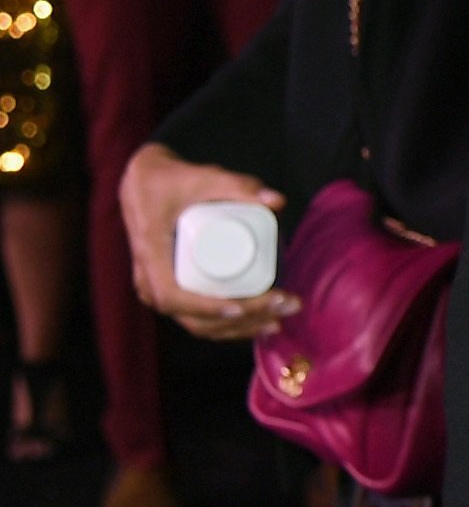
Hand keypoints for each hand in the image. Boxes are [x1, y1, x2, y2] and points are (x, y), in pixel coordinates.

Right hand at [120, 143, 298, 341]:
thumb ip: (240, 186)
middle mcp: (150, 282)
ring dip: (240, 328)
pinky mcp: (174, 289)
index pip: (174, 296)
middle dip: (242, 320)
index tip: (242, 306)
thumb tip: (278, 202)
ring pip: (199, 324)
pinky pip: (198, 317)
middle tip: (284, 305)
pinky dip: (228, 327)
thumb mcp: (204, 178)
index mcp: (151, 257)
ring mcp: (160, 289)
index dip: (206, 307)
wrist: (145, 184)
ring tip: (282, 317)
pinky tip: (260, 323)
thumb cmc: (173, 181)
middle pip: (194, 318)